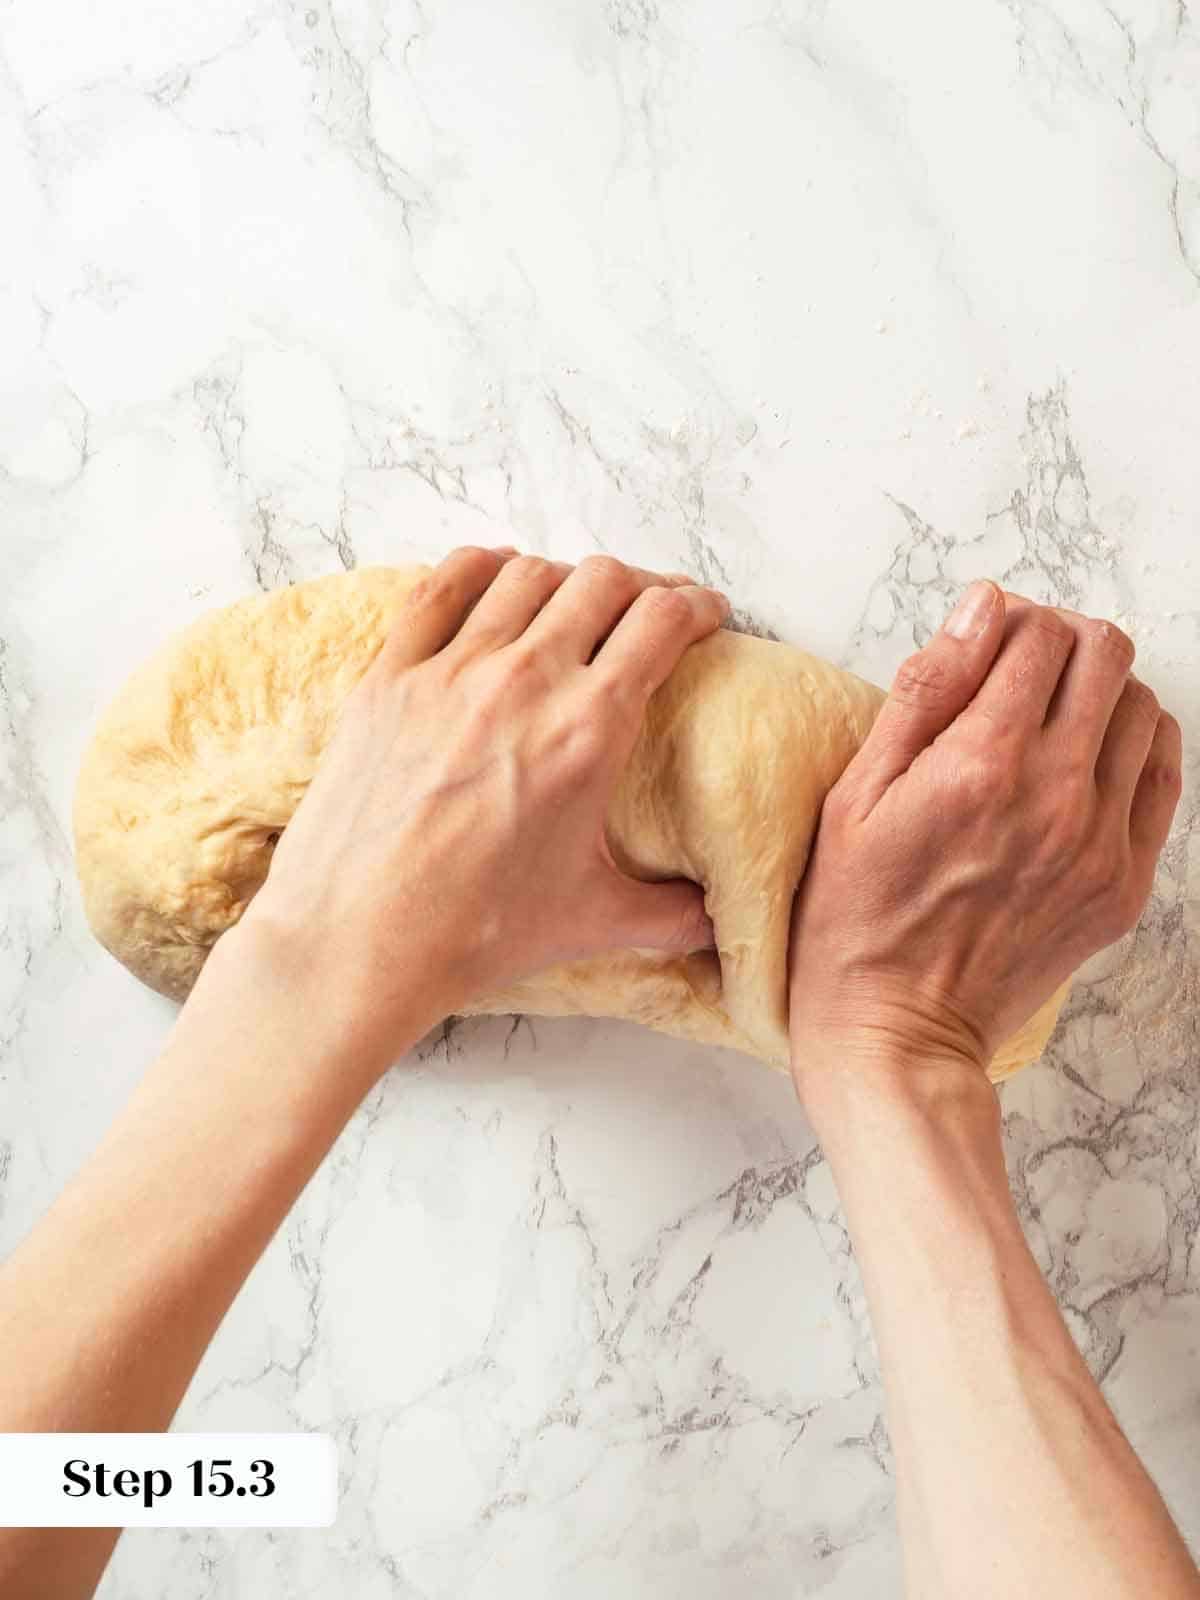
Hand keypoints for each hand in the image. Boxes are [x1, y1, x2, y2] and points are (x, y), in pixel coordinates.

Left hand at [237, 546, 728, 1070]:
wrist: (360, 938)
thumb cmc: (478, 931)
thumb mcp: (593, 921)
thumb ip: (669, 915)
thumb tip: (715, 924)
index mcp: (590, 729)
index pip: (661, 622)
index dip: (695, 605)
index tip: (705, 613)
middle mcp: (525, 680)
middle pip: (602, 582)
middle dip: (641, 585)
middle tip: (650, 609)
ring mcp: (451, 670)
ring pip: (526, 575)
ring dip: (565, 578)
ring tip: (576, 602)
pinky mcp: (390, 676)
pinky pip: (440, 588)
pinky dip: (478, 567)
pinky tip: (495, 573)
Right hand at [787, 580, 1181, 1096]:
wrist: (899, 1029)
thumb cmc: (856, 914)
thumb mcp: (855, 794)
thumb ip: (925, 691)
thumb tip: (981, 607)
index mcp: (981, 763)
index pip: (1039, 634)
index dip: (1011, 620)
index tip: (985, 641)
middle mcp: (1056, 794)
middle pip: (1106, 655)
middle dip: (1063, 641)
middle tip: (1022, 669)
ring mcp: (1101, 842)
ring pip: (1144, 707)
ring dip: (1100, 693)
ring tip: (1050, 720)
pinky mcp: (1125, 884)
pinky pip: (1163, 777)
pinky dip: (1133, 747)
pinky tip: (1086, 762)